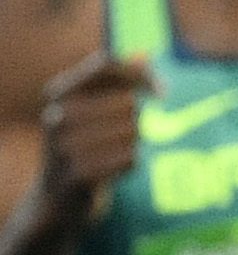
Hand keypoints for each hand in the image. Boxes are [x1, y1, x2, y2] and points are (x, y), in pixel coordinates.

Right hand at [37, 53, 154, 223]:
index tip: (163, 93)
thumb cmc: (84, 149)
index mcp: (58, 92)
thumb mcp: (92, 112)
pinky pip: (129, 159)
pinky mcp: (80, 174)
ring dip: (133, 145)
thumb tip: (146, 54)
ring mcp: (65, 146)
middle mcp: (57, 114)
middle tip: (121, 140)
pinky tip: (117, 171)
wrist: (58, 199)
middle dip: (136, 122)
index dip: (141, 74)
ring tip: (114, 156)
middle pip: (127, 102)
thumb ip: (117, 83)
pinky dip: (130, 165)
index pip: (107, 65)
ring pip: (131, 132)